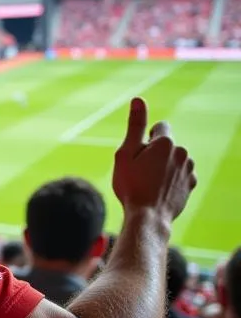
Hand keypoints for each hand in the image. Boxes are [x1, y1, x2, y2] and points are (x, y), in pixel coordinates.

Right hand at [112, 98, 196, 225]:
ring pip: (173, 160)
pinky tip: (158, 191)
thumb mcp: (125, 153)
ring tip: (149, 183)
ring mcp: (189, 169)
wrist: (148, 217)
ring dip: (163, 166)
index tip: (138, 155)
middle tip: (140, 172)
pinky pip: (180, 175)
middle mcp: (182, 152)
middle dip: (154, 153)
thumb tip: (138, 99)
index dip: (146, 139)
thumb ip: (135, 125)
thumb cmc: (132, 185)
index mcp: (165, 142)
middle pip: (166, 145)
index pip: (159, 127)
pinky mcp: (191, 184)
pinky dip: (170, 180)